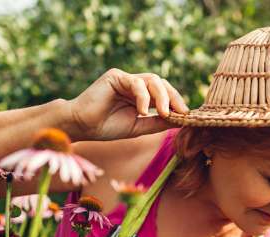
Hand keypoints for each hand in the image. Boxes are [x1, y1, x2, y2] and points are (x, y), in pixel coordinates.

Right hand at [68, 68, 189, 140]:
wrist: (82, 126)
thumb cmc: (107, 127)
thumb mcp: (139, 127)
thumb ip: (158, 122)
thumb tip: (181, 121)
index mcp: (140, 95)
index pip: (163, 92)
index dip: (176, 101)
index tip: (187, 115)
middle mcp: (133, 84)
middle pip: (161, 83)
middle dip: (174, 97)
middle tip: (181, 112)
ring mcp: (125, 78)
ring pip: (152, 80)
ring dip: (162, 96)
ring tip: (164, 113)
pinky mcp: (115, 76)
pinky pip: (136, 83)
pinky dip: (143, 97)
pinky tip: (142, 111)